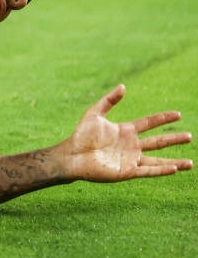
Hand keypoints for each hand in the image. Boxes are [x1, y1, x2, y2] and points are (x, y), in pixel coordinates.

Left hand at [63, 85, 192, 181]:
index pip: (149, 123)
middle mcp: (131, 145)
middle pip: (158, 141)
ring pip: (158, 160)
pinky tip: (174, 168)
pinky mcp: (128, 171)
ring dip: (175, 161)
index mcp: (126, 131)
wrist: (72, 155)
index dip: (163, 118)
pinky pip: (148, 170)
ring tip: (191, 163)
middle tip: (189, 136)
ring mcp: (131, 159)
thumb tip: (123, 86)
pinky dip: (161, 170)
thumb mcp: (94, 113)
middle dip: (174, 139)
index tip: (178, 114)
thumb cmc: (81, 135)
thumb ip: (109, 100)